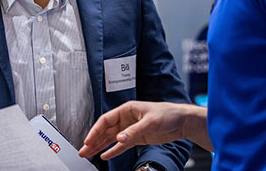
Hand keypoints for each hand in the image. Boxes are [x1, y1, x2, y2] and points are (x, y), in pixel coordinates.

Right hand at [78, 101, 209, 159]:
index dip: (95, 130)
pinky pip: (121, 145)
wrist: (182, 121)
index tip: (88, 140)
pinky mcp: (136, 138)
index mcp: (126, 110)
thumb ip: (134, 131)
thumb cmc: (167, 114)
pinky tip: (105, 155)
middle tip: (83, 150)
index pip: (105, 120)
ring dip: (100, 146)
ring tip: (89, 154)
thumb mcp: (150, 122)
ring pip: (111, 139)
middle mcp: (125, 119)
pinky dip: (113, 151)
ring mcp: (130, 129)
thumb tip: (119, 139)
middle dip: (93, 140)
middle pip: (105, 130)